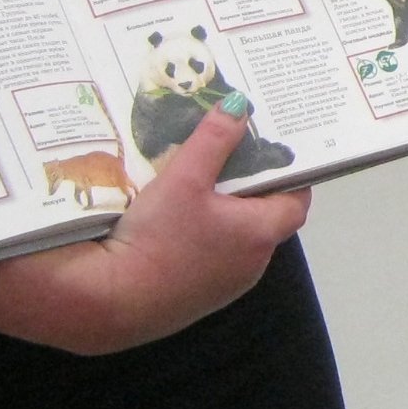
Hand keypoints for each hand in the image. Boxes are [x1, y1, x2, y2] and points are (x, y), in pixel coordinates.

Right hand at [68, 103, 311, 348]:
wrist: (111, 302)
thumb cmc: (156, 238)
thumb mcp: (185, 177)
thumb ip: (214, 139)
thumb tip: (239, 106)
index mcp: (260, 233)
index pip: (296, 201)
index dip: (289, 176)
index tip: (272, 154)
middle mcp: (253, 264)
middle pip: (267, 220)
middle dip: (252, 192)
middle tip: (231, 161)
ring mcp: (227, 286)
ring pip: (239, 242)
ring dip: (226, 217)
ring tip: (201, 188)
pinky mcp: (200, 299)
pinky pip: (214, 262)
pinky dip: (206, 240)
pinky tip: (177, 225)